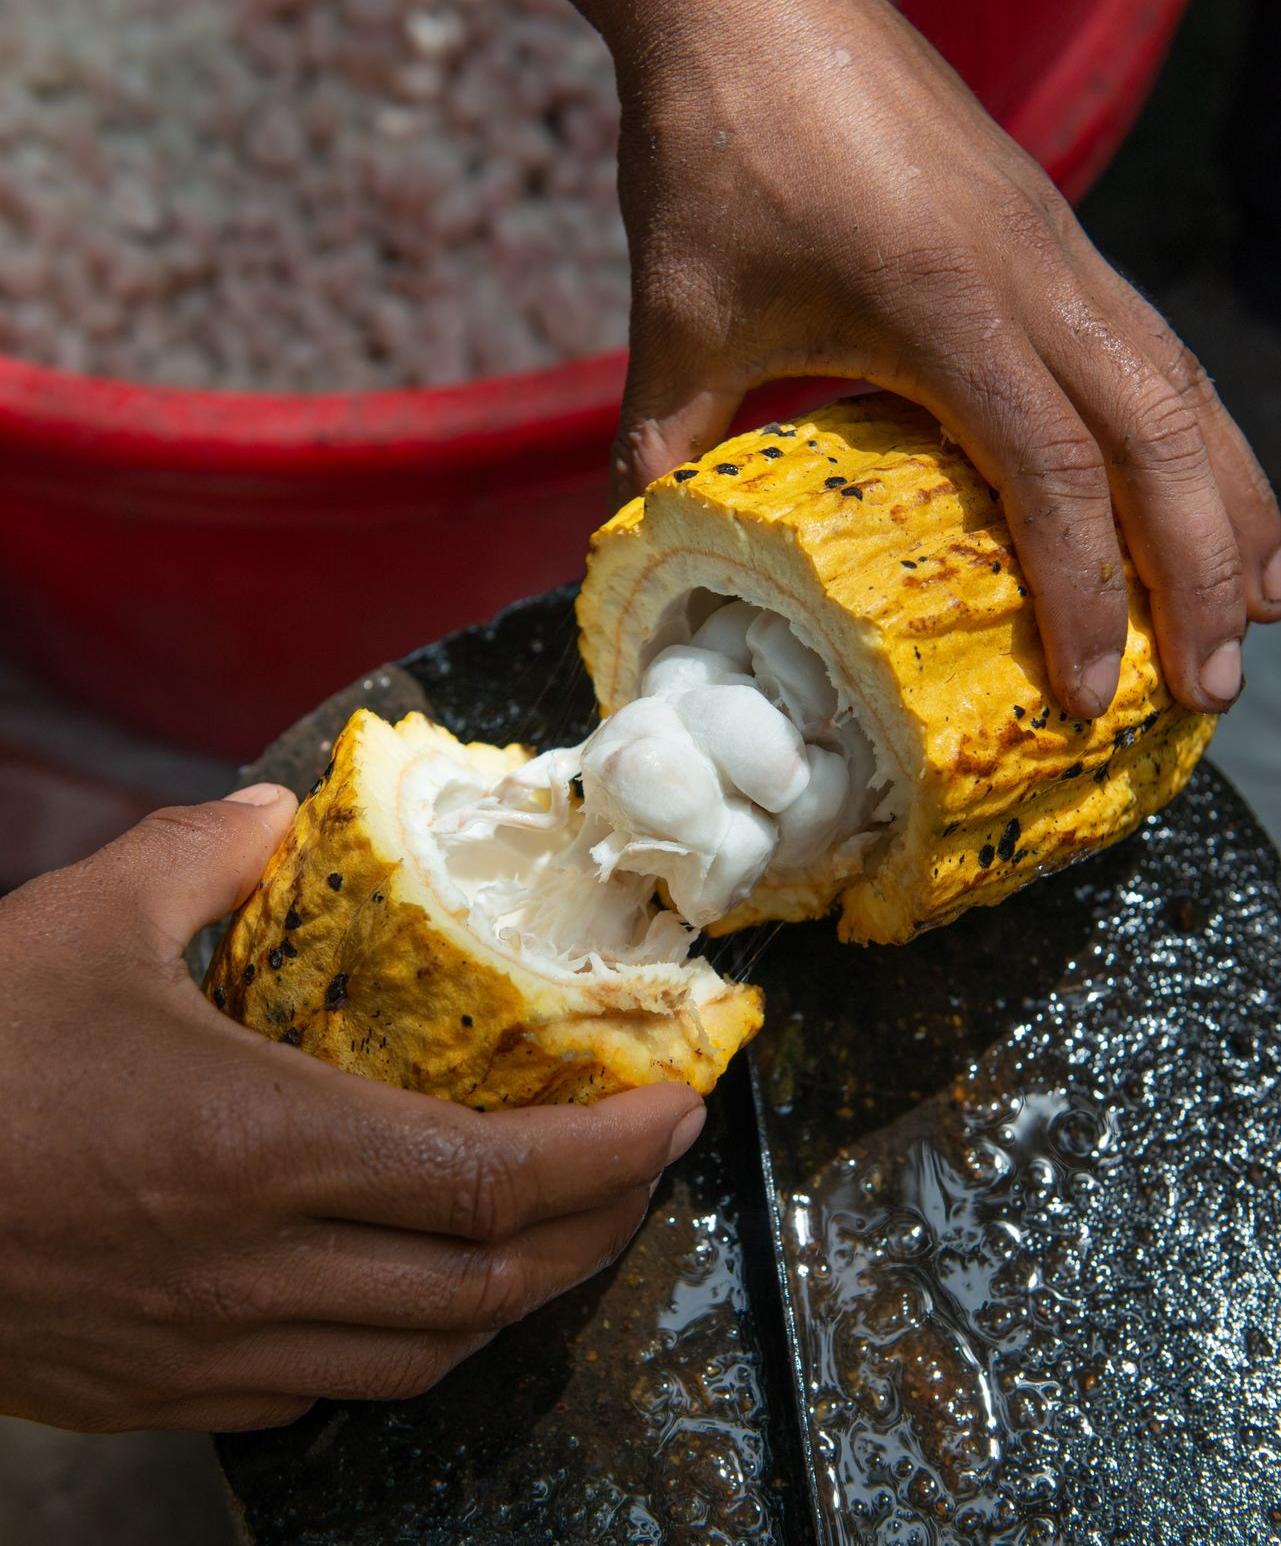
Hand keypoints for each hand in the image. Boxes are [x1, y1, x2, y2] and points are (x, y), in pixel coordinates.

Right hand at [0, 786, 704, 1432]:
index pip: (492, 1177)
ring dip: (516, 1291)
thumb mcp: (80, 922)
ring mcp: (211, 1347)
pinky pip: (328, 1388)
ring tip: (558, 1226)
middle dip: (599, 1225)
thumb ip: (201, 858)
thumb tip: (272, 819)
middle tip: (645, 1163)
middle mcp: (257, 1266)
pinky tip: (413, 1287)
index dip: (609, 1153)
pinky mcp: (163, 1389)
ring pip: (423, 1353)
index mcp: (261, 1144)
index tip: (676, 1111)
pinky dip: (409, 1338)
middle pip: (490, 1280)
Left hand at [580, 0, 1280, 717]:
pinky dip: (1196, 434)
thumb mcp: (678, 318)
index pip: (1053, 473)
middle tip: (1207, 691)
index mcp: (947, 304)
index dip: (1083, 594)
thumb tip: (635, 555)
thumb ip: (663, 448)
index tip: (1090, 697)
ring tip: (1257, 611)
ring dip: (1230, 505)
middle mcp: (1035, 277)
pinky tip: (1207, 491)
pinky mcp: (1055, 236)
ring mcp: (1058, 250)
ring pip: (1184, 388)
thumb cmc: (716, 151)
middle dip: (1201, 574)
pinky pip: (1156, 349)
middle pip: (1162, 439)